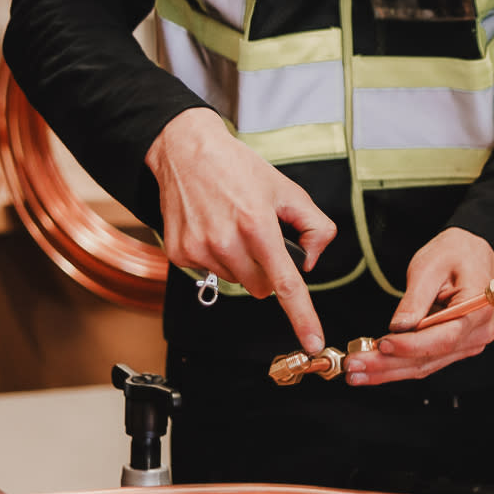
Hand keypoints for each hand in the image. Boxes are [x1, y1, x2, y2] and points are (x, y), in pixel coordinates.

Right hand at [145, 108, 336, 350]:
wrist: (186, 151)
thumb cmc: (238, 168)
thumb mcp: (287, 189)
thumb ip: (314, 227)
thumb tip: (308, 263)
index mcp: (257, 225)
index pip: (286, 283)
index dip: (302, 316)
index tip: (312, 341)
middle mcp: (225, 242)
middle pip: (261, 288)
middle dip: (267, 271)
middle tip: (260, 238)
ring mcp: (198, 250)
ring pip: (236, 281)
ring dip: (240, 263)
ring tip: (232, 226)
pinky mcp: (178, 253)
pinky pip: (210, 272)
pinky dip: (216, 258)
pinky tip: (212, 229)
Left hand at [345, 228, 493, 386]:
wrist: (471, 253)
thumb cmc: (454, 253)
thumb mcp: (430, 266)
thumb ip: (415, 298)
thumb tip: (398, 327)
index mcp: (477, 308)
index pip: (444, 337)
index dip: (411, 346)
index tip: (382, 345)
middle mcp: (476, 332)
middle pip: (430, 357)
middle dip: (388, 364)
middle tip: (355, 365)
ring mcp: (467, 343)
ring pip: (424, 364)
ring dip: (388, 370)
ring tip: (357, 371)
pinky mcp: (454, 347)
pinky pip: (425, 360)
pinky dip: (397, 365)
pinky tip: (374, 368)